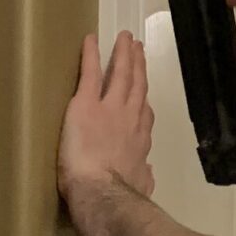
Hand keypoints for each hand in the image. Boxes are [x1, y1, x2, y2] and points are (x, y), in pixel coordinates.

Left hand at [60, 32, 154, 201]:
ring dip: (123, 55)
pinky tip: (90, 40)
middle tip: (139, 50)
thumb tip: (149, 175)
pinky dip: (91, 55)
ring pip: (121, 75)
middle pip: (137, 87)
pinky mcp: (86, 104)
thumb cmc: (121, 196)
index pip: (144, 116)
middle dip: (139, 67)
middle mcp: (130, 120)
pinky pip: (91, 73)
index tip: (144, 95)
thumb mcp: (141, 187)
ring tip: (125, 40)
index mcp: (139, 143)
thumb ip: (144, 178)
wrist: (104, 192)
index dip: (144, 102)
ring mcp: (110, 108)